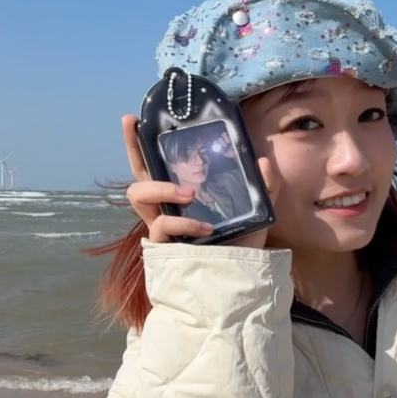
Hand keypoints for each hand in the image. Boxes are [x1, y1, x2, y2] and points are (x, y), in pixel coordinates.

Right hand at [121, 115, 279, 246]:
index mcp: (181, 195)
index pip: (156, 165)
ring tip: (189, 194)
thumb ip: (263, 187)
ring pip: (137, 196)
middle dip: (134, 151)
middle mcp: (166, 208)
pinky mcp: (162, 248)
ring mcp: (161, 227)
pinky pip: (161, 227)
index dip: (140, 143)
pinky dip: (183, 223)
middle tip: (145, 137)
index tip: (133, 118)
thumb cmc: (242, 245)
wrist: (241, 280)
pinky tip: (204, 227)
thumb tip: (262, 161)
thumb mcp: (257, 211)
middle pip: (136, 176)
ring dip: (161, 189)